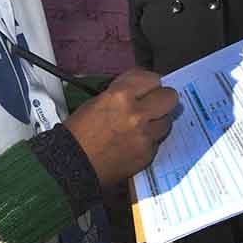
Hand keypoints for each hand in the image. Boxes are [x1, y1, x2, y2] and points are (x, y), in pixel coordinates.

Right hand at [65, 68, 176, 186]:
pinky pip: (157, 141)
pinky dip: (149, 140)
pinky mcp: (147, 154)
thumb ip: (123, 93)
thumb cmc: (79, 133)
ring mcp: (144, 136)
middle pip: (170, 97)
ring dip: (157, 121)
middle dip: (161, 98)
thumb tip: (141, 90)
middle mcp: (136, 114)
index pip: (152, 78)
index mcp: (120, 96)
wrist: (73, 164)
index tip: (147, 86)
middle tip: (152, 103)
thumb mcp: (97, 101)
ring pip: (167, 120)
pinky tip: (134, 142)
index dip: (149, 83)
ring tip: (140, 126)